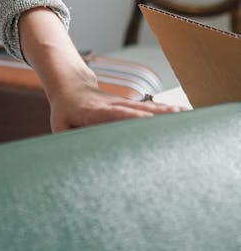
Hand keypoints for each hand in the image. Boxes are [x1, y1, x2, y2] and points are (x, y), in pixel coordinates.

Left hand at [48, 73, 183, 132]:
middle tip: (179, 121)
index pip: (114, 113)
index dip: (130, 117)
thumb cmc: (65, 112)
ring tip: (189, 118)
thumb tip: (75, 166)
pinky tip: (185, 116)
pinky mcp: (131, 105)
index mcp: (93, 111)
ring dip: (167, 113)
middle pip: (137, 109)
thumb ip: (69, 144)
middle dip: (156, 116)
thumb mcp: (61, 128)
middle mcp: (112, 104)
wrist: (70, 85)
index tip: (146, 121)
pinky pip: (150, 108)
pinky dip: (167, 113)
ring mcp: (123, 103)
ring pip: (147, 107)